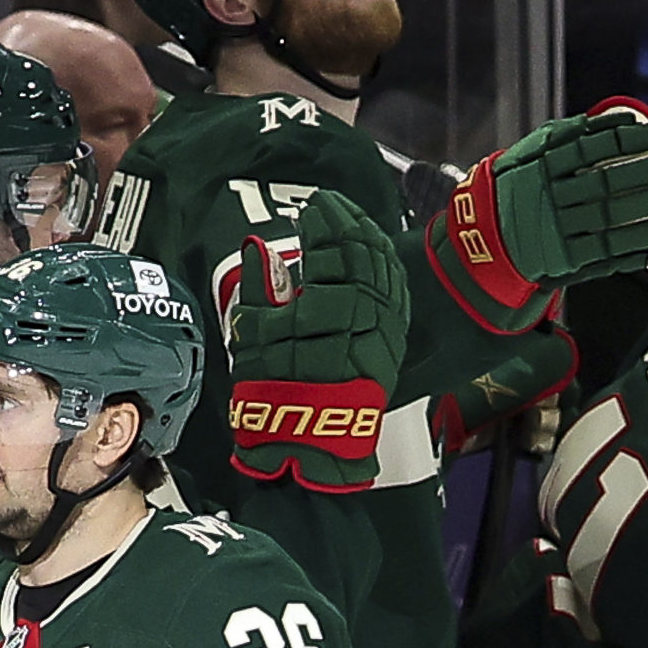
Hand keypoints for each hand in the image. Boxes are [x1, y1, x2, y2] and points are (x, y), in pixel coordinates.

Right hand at [228, 187, 407, 492]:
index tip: (310, 208)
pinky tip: (372, 259)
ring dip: (366, 239)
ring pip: (381, 265)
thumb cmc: (280, 393)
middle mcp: (366, 305)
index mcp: (331, 298)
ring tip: (350, 224)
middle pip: (361, 248)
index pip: (330, 243)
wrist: (314, 441)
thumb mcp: (255, 337)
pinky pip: (392, 288)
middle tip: (328, 206)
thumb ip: (257, 287)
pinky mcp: (393, 338)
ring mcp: (385, 321)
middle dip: (345, 221)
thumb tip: (257, 250)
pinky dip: (382, 267)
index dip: (320, 220)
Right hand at [425, 97, 647, 332]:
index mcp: (541, 168)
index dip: (628, 140)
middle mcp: (548, 198)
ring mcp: (555, 232)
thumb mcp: (532, 154)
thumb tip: (618, 117)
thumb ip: (571, 135)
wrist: (484, 241)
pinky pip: (604, 253)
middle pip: (607, 183)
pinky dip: (633, 245)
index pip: (592, 147)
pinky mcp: (562, 262)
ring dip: (647, 210)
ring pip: (610, 219)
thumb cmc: (518, 190)